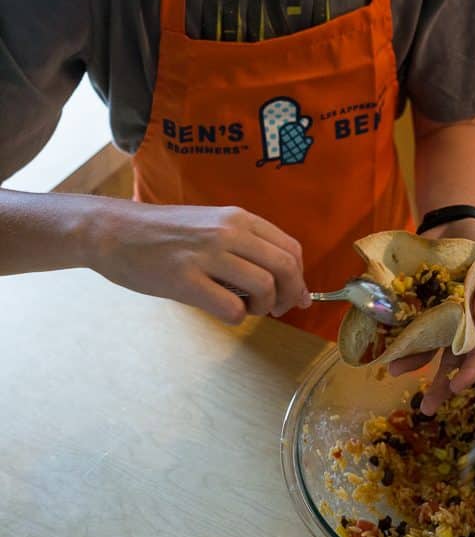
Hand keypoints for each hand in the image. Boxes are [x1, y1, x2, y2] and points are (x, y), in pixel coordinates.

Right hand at [88, 200, 309, 324]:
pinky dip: (236, 318)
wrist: (113, 231)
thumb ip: (244, 245)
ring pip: (264, 287)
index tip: (295, 296)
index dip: (300, 278)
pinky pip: (231, 308)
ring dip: (264, 308)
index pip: (290, 248)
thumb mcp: (211, 225)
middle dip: (290, 296)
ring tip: (246, 308)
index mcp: (238, 218)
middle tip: (278, 310)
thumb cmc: (163, 234)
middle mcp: (228, 231)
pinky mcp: (185, 279)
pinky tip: (222, 311)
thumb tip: (284, 281)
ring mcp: (207, 254)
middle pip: (286, 268)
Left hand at [389, 218, 474, 413]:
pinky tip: (380, 344)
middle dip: (440, 387)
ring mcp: (433, 316)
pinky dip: (392, 335)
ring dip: (410, 361)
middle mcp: (455, 325)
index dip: (469, 374)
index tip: (455, 388)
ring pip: (423, 347)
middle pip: (449, 361)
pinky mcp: (413, 305)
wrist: (451, 224)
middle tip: (426, 408)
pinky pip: (403, 324)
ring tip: (392, 369)